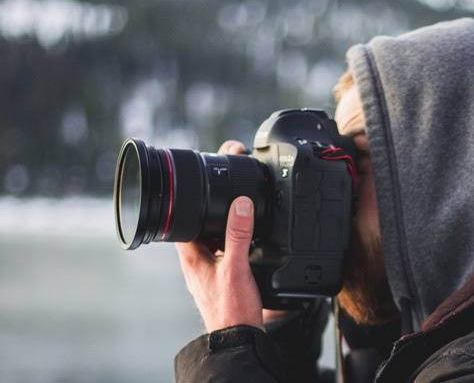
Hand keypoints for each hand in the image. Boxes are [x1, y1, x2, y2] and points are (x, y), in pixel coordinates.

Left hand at [176, 140, 286, 332]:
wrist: (239, 340)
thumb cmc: (231, 311)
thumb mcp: (237, 268)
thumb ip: (238, 235)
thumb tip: (241, 203)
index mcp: (191, 255)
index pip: (182, 218)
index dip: (190, 196)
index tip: (203, 177)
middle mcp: (196, 260)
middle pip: (198, 223)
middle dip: (210, 204)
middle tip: (224, 184)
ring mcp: (208, 268)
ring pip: (212, 235)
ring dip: (223, 219)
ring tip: (238, 203)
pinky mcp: (222, 275)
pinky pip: (224, 247)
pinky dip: (233, 235)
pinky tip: (247, 233)